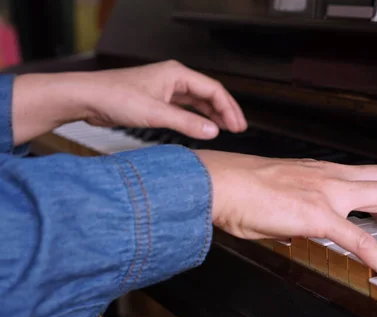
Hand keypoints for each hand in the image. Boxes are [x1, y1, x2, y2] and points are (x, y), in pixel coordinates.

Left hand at [12, 60, 245, 145]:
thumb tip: (213, 131)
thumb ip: (187, 124)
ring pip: (198, 102)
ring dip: (212, 115)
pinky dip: (196, 118)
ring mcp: (166, 89)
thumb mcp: (156, 113)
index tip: (238, 126)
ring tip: (226, 129)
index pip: (213, 90)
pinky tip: (202, 128)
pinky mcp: (157, 101)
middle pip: (209, 94)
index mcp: (177, 74)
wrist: (87, 98)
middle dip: (225, 111)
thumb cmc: (115, 97)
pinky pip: (185, 109)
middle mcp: (174, 79)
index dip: (229, 109)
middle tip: (238, 128)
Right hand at [195, 150, 376, 278]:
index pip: (375, 172)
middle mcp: (332, 176)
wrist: (221, 183)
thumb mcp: (284, 185)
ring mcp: (327, 193)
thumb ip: (305, 198)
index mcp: (324, 170)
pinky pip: (358, 238)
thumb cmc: (242, 185)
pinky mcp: (316, 215)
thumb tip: (311, 218)